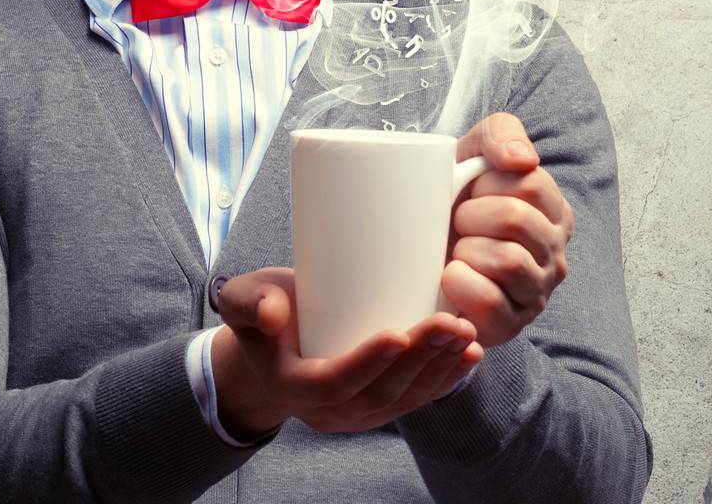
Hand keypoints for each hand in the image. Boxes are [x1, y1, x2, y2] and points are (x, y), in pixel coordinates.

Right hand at [212, 266, 483, 435]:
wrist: (272, 342)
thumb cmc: (261, 311)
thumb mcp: (242, 299)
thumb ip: (249, 302)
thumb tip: (273, 313)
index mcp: (293, 387)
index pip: (334, 383)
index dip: (368, 363)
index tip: (399, 333)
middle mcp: (327, 411)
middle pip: (380, 393)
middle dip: (420, 359)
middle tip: (450, 323)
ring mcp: (356, 413)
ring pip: (403, 399)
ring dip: (439, 369)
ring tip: (465, 333)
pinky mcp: (377, 404)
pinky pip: (414, 399)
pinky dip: (445, 379)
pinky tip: (469, 356)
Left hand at [441, 112, 574, 348]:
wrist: (422, 247)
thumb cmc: (455, 197)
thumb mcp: (475, 151)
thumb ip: (502, 133)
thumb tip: (521, 159)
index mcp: (554, 212)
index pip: (529, 184)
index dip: (487, 183)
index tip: (471, 190)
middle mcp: (556, 255)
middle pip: (515, 220)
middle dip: (471, 214)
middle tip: (456, 221)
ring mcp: (536, 295)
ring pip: (508, 262)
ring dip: (467, 249)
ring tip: (455, 250)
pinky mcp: (510, 327)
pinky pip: (492, 305)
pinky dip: (462, 286)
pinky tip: (450, 277)